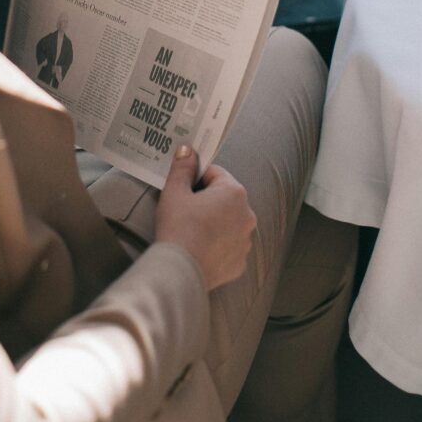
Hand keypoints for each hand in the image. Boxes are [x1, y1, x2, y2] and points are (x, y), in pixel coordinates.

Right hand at [155, 147, 255, 290]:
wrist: (180, 271)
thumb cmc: (178, 227)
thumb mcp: (174, 191)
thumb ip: (183, 167)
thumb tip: (188, 150)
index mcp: (234, 192)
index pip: (214, 173)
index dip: (195, 178)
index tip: (182, 188)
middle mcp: (247, 214)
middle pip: (224, 197)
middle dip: (207, 199)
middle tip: (185, 209)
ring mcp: (246, 241)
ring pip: (228, 221)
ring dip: (214, 221)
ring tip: (191, 230)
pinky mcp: (240, 262)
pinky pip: (229, 245)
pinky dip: (218, 244)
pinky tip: (200, 247)